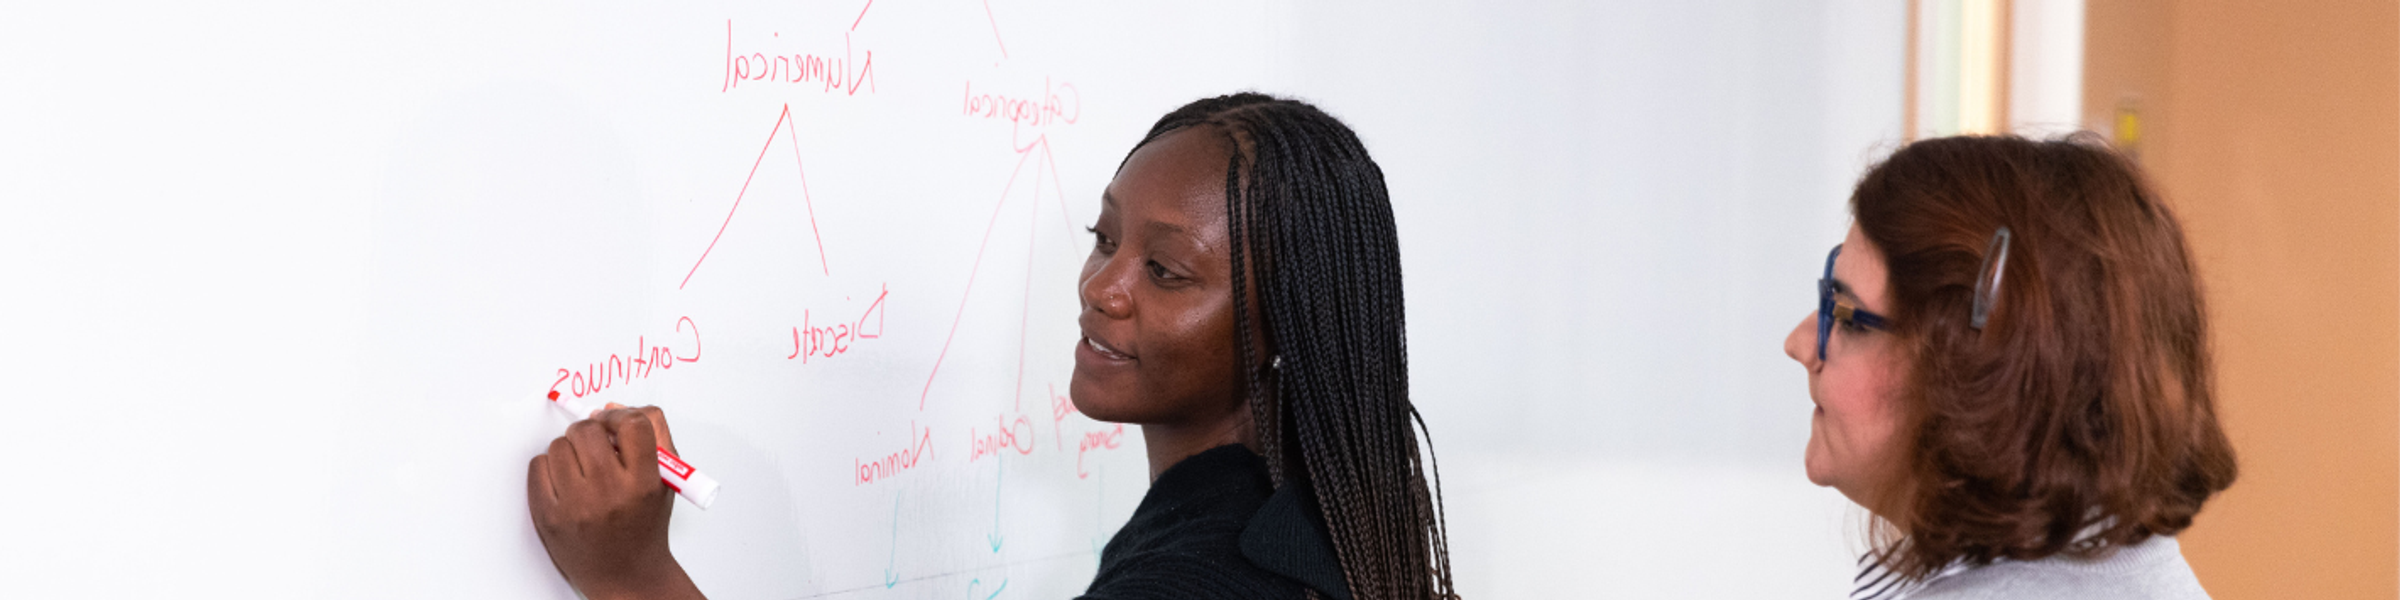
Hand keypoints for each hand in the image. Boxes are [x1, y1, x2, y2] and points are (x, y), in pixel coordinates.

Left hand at [527, 405, 703, 599]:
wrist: (626, 575)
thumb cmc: (645, 525)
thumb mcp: (667, 480)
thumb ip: (654, 435)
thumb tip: (611, 407)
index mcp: (645, 483)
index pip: (634, 425)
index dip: (619, 415)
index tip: (613, 421)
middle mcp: (610, 494)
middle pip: (588, 430)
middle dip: (590, 430)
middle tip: (595, 444)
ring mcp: (576, 506)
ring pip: (559, 446)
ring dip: (569, 449)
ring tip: (582, 468)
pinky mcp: (549, 517)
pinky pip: (537, 467)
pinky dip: (549, 467)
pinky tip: (565, 481)